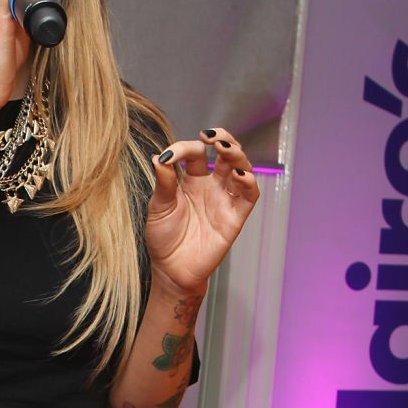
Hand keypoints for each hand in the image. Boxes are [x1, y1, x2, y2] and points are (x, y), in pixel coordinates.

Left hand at [145, 125, 259, 296]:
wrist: (171, 270)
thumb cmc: (163, 238)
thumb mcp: (159, 207)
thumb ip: (163, 182)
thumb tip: (158, 157)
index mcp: (191, 180)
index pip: (195, 154)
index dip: (184, 148)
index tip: (169, 156)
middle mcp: (211, 186)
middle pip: (225, 154)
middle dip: (222, 140)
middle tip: (211, 136)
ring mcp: (225, 200)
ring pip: (241, 168)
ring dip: (237, 155)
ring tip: (224, 148)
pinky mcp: (235, 217)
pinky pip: (249, 195)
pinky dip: (248, 182)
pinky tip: (238, 174)